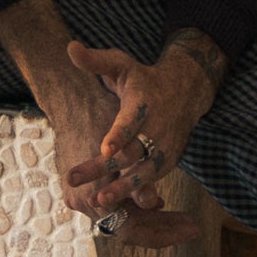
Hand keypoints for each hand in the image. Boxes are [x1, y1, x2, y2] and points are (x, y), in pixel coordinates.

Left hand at [56, 39, 207, 243]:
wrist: (185, 91)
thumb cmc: (143, 79)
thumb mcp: (121, 64)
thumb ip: (96, 61)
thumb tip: (71, 48)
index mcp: (143, 104)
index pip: (131, 121)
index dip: (119, 135)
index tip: (104, 149)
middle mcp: (156, 128)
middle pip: (131, 152)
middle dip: (104, 169)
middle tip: (75, 179)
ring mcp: (163, 148)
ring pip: (143, 173)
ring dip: (121, 189)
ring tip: (97, 200)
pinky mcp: (167, 162)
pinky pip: (150, 182)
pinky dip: (135, 196)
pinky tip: (115, 209)